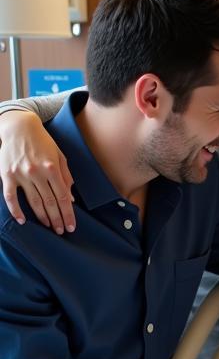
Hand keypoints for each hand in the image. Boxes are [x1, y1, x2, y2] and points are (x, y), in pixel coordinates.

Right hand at [0, 110, 75, 231]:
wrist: (19, 128)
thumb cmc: (43, 142)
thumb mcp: (59, 156)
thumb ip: (66, 177)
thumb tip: (71, 198)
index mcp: (52, 168)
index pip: (63, 197)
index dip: (68, 213)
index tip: (71, 226)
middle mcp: (37, 173)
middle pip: (50, 202)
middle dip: (57, 219)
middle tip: (61, 231)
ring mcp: (21, 174)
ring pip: (33, 202)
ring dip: (42, 217)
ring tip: (49, 227)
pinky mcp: (7, 175)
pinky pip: (11, 197)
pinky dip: (16, 210)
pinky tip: (22, 221)